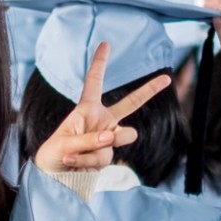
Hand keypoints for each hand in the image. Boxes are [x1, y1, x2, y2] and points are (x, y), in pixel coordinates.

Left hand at [32, 41, 172, 171]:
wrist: (54, 176)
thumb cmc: (54, 153)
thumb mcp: (65, 143)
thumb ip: (89, 139)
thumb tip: (114, 136)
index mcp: (86, 109)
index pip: (94, 82)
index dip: (99, 63)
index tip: (105, 44)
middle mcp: (101, 120)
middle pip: (129, 104)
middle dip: (148, 91)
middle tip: (166, 78)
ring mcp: (107, 138)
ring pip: (118, 137)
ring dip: (94, 148)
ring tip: (75, 153)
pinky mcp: (108, 154)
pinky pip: (104, 157)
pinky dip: (87, 161)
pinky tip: (74, 163)